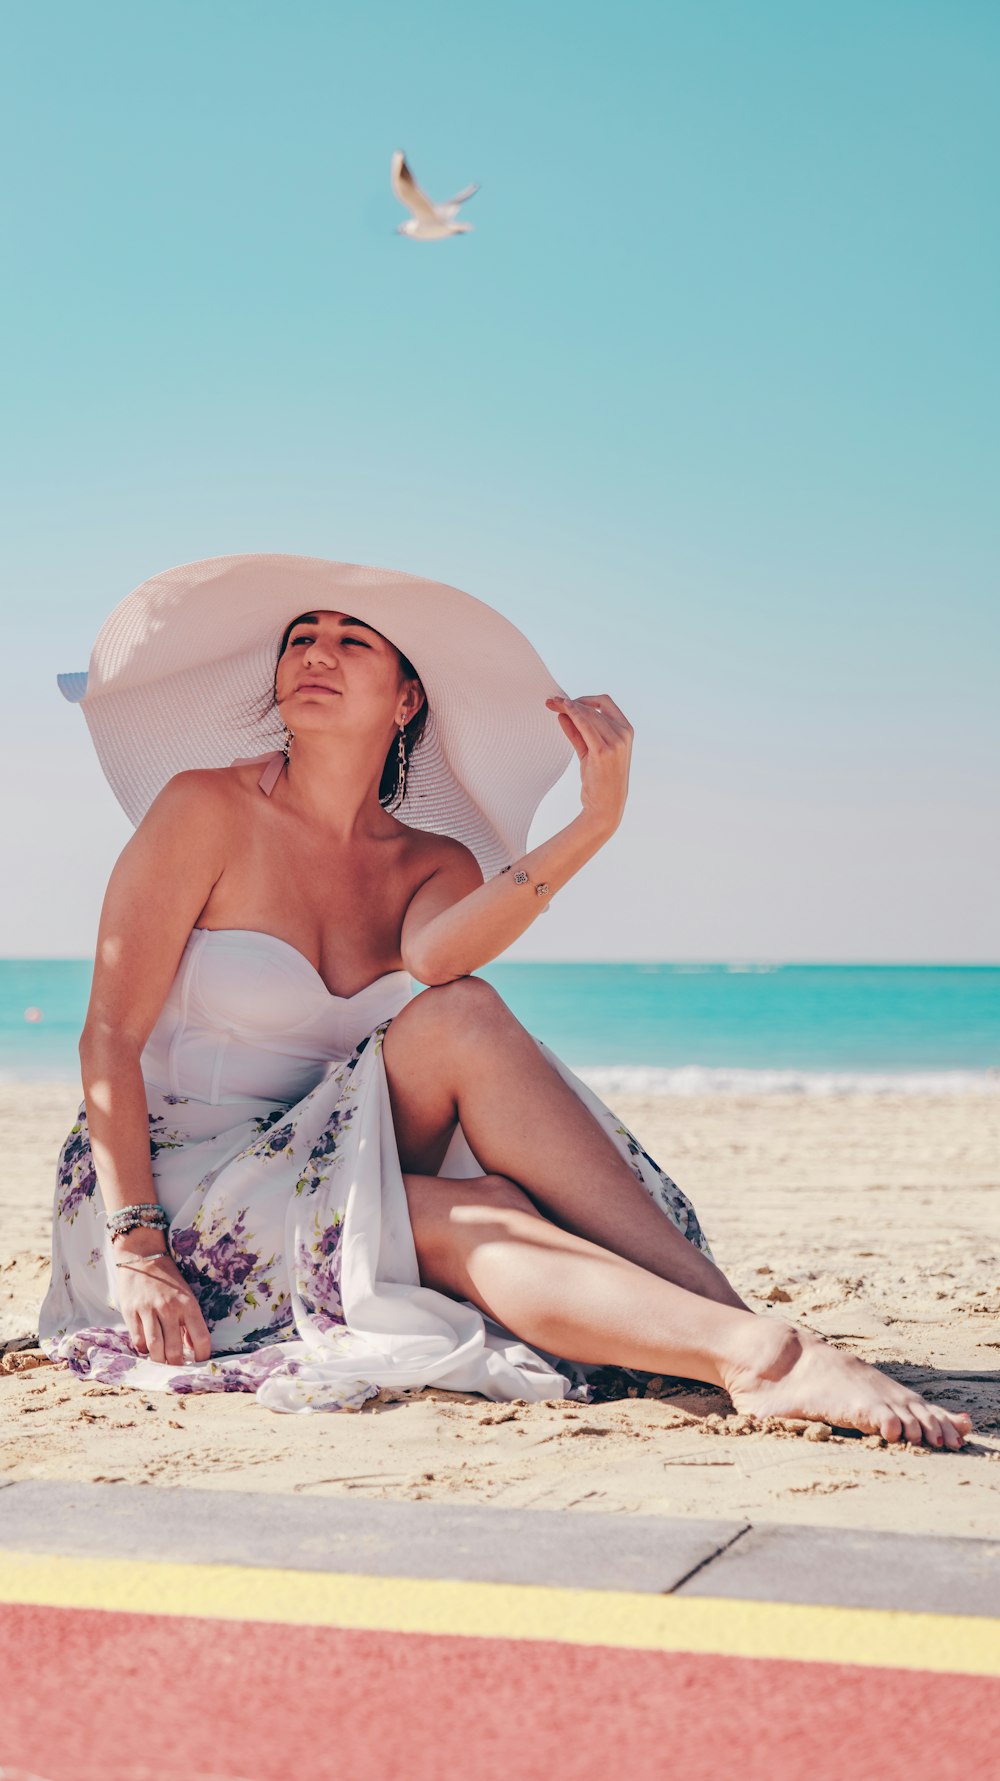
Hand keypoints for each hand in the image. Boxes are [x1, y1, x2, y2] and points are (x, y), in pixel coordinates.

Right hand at [115, 1249, 212, 1365]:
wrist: (142, 1257)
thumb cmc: (167, 1279)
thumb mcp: (185, 1296)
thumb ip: (189, 1321)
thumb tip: (193, 1348)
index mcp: (188, 1304)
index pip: (201, 1337)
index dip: (202, 1356)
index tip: (199, 1364)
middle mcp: (170, 1308)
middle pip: (175, 1349)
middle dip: (177, 1364)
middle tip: (177, 1368)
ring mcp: (149, 1310)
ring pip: (155, 1348)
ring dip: (159, 1361)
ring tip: (162, 1363)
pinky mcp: (131, 1312)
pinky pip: (138, 1340)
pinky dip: (143, 1349)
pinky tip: (146, 1348)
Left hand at [545, 693, 633, 834]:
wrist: (605, 806)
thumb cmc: (600, 780)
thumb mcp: (590, 752)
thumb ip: (578, 733)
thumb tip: (563, 714)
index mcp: (626, 731)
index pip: (605, 703)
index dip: (585, 699)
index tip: (567, 701)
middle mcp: (623, 735)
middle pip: (593, 708)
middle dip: (570, 702)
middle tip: (552, 701)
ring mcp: (615, 743)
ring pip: (588, 715)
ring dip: (567, 707)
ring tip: (552, 704)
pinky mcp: (603, 752)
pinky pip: (585, 726)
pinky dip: (572, 715)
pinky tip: (561, 711)